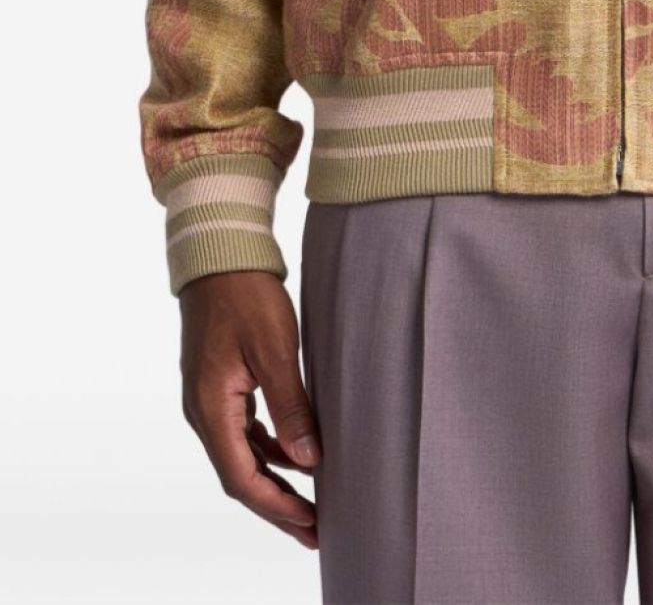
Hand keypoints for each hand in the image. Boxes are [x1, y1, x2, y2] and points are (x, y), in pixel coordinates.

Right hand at [179, 270, 321, 549]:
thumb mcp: (275, 350)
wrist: (221, 255)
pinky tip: (293, 456)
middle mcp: (203, 411)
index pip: (241, 478)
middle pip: (240, 475)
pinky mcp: (220, 385)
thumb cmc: (247, 296)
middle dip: (277, 507)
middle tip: (315, 531)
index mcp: (211, 408)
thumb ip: (291, 407)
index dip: (277, 507)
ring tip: (309, 504)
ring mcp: (209, 399)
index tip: (311, 524)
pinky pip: (243, 431)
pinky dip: (267, 450)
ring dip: (274, 481)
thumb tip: (309, 461)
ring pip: (241, 456)